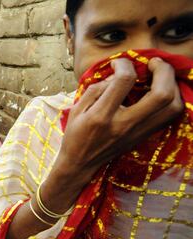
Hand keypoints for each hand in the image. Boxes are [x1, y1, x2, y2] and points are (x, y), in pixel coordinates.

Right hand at [44, 58, 182, 209]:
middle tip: (153, 63)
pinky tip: (161, 91)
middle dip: (163, 70)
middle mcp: (124, 124)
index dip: (124, 64)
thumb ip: (96, 89)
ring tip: (160, 76)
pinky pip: (170, 117)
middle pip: (161, 94)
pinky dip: (172, 99)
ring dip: (172, 85)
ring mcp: (138, 132)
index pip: (123, 81)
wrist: (81, 164)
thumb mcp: (77, 109)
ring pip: (172, 107)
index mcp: (102, 115)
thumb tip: (117, 75)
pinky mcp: (144, 136)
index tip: (118, 63)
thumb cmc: (76, 134)